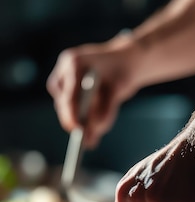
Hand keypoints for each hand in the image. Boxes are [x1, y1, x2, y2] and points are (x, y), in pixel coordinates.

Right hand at [46, 33, 139, 147]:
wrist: (124, 60)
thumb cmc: (123, 71)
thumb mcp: (119, 90)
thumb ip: (107, 110)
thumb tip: (96, 131)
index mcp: (75, 62)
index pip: (69, 93)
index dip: (72, 114)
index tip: (78, 130)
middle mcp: (65, 68)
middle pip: (63, 102)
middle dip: (75, 122)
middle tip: (87, 141)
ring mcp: (63, 77)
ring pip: (65, 106)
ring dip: (78, 121)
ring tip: (90, 140)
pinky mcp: (66, 87)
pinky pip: (70, 106)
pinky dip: (80, 119)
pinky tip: (90, 134)